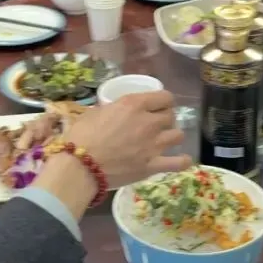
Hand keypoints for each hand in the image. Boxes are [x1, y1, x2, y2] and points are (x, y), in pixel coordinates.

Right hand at [66, 91, 191, 188]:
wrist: (80, 166)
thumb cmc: (82, 136)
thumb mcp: (94, 112)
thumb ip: (111, 110)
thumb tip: (113, 113)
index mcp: (134, 104)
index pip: (164, 97)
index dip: (162, 101)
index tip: (157, 106)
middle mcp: (149, 122)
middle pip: (171, 115)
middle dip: (165, 118)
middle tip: (156, 125)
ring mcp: (154, 144)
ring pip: (178, 135)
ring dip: (172, 136)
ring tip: (163, 140)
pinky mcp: (153, 165)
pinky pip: (179, 162)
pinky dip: (182, 161)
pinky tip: (182, 160)